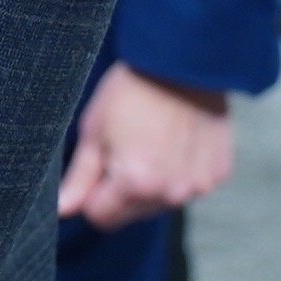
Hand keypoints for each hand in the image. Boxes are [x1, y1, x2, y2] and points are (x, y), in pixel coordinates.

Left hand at [56, 65, 233, 228]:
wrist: (182, 62)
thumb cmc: (131, 91)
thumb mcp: (94, 131)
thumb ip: (79, 177)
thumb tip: (61, 210)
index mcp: (136, 183)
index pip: (101, 218)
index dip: (92, 195)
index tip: (97, 167)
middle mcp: (172, 192)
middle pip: (132, 214)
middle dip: (122, 191)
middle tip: (124, 147)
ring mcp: (200, 185)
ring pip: (162, 202)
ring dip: (153, 184)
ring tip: (151, 142)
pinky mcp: (218, 173)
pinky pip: (190, 186)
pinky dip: (180, 172)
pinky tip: (176, 142)